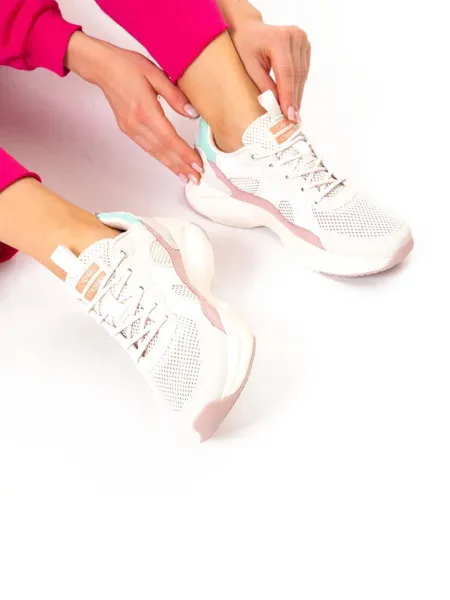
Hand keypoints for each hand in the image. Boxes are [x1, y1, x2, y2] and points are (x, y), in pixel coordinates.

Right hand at [66, 32, 201, 182]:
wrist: (102, 67)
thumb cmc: (127, 66)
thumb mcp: (156, 74)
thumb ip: (175, 96)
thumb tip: (192, 114)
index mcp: (145, 110)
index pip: (169, 138)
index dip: (184, 154)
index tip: (197, 164)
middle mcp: (137, 124)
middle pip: (163, 151)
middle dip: (181, 166)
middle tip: (196, 178)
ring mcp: (131, 129)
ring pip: (155, 153)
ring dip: (172, 166)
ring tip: (186, 176)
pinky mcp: (128, 130)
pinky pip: (148, 148)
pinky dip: (161, 158)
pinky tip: (170, 163)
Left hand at [228, 13, 310, 120]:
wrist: (249, 28)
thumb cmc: (245, 46)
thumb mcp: (250, 67)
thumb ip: (265, 86)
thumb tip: (277, 107)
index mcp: (279, 39)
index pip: (286, 73)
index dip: (288, 96)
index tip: (289, 115)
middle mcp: (294, 36)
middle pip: (296, 75)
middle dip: (294, 99)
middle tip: (293, 120)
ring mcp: (302, 38)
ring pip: (302, 74)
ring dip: (298, 95)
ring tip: (294, 113)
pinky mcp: (305, 44)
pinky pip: (303, 70)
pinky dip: (298, 85)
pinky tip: (294, 99)